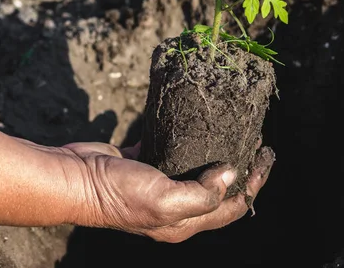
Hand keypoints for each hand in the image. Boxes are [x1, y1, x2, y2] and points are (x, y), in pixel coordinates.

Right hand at [61, 141, 274, 242]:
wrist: (77, 178)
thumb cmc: (119, 192)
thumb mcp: (165, 199)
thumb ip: (202, 193)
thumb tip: (231, 175)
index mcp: (183, 222)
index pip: (230, 207)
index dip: (253, 185)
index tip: (266, 157)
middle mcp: (174, 206)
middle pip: (217, 189)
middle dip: (240, 168)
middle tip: (255, 141)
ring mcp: (158, 184)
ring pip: (196, 168)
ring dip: (215, 152)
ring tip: (232, 129)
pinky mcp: (144, 163)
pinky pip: (171, 150)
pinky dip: (185, 138)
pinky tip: (194, 121)